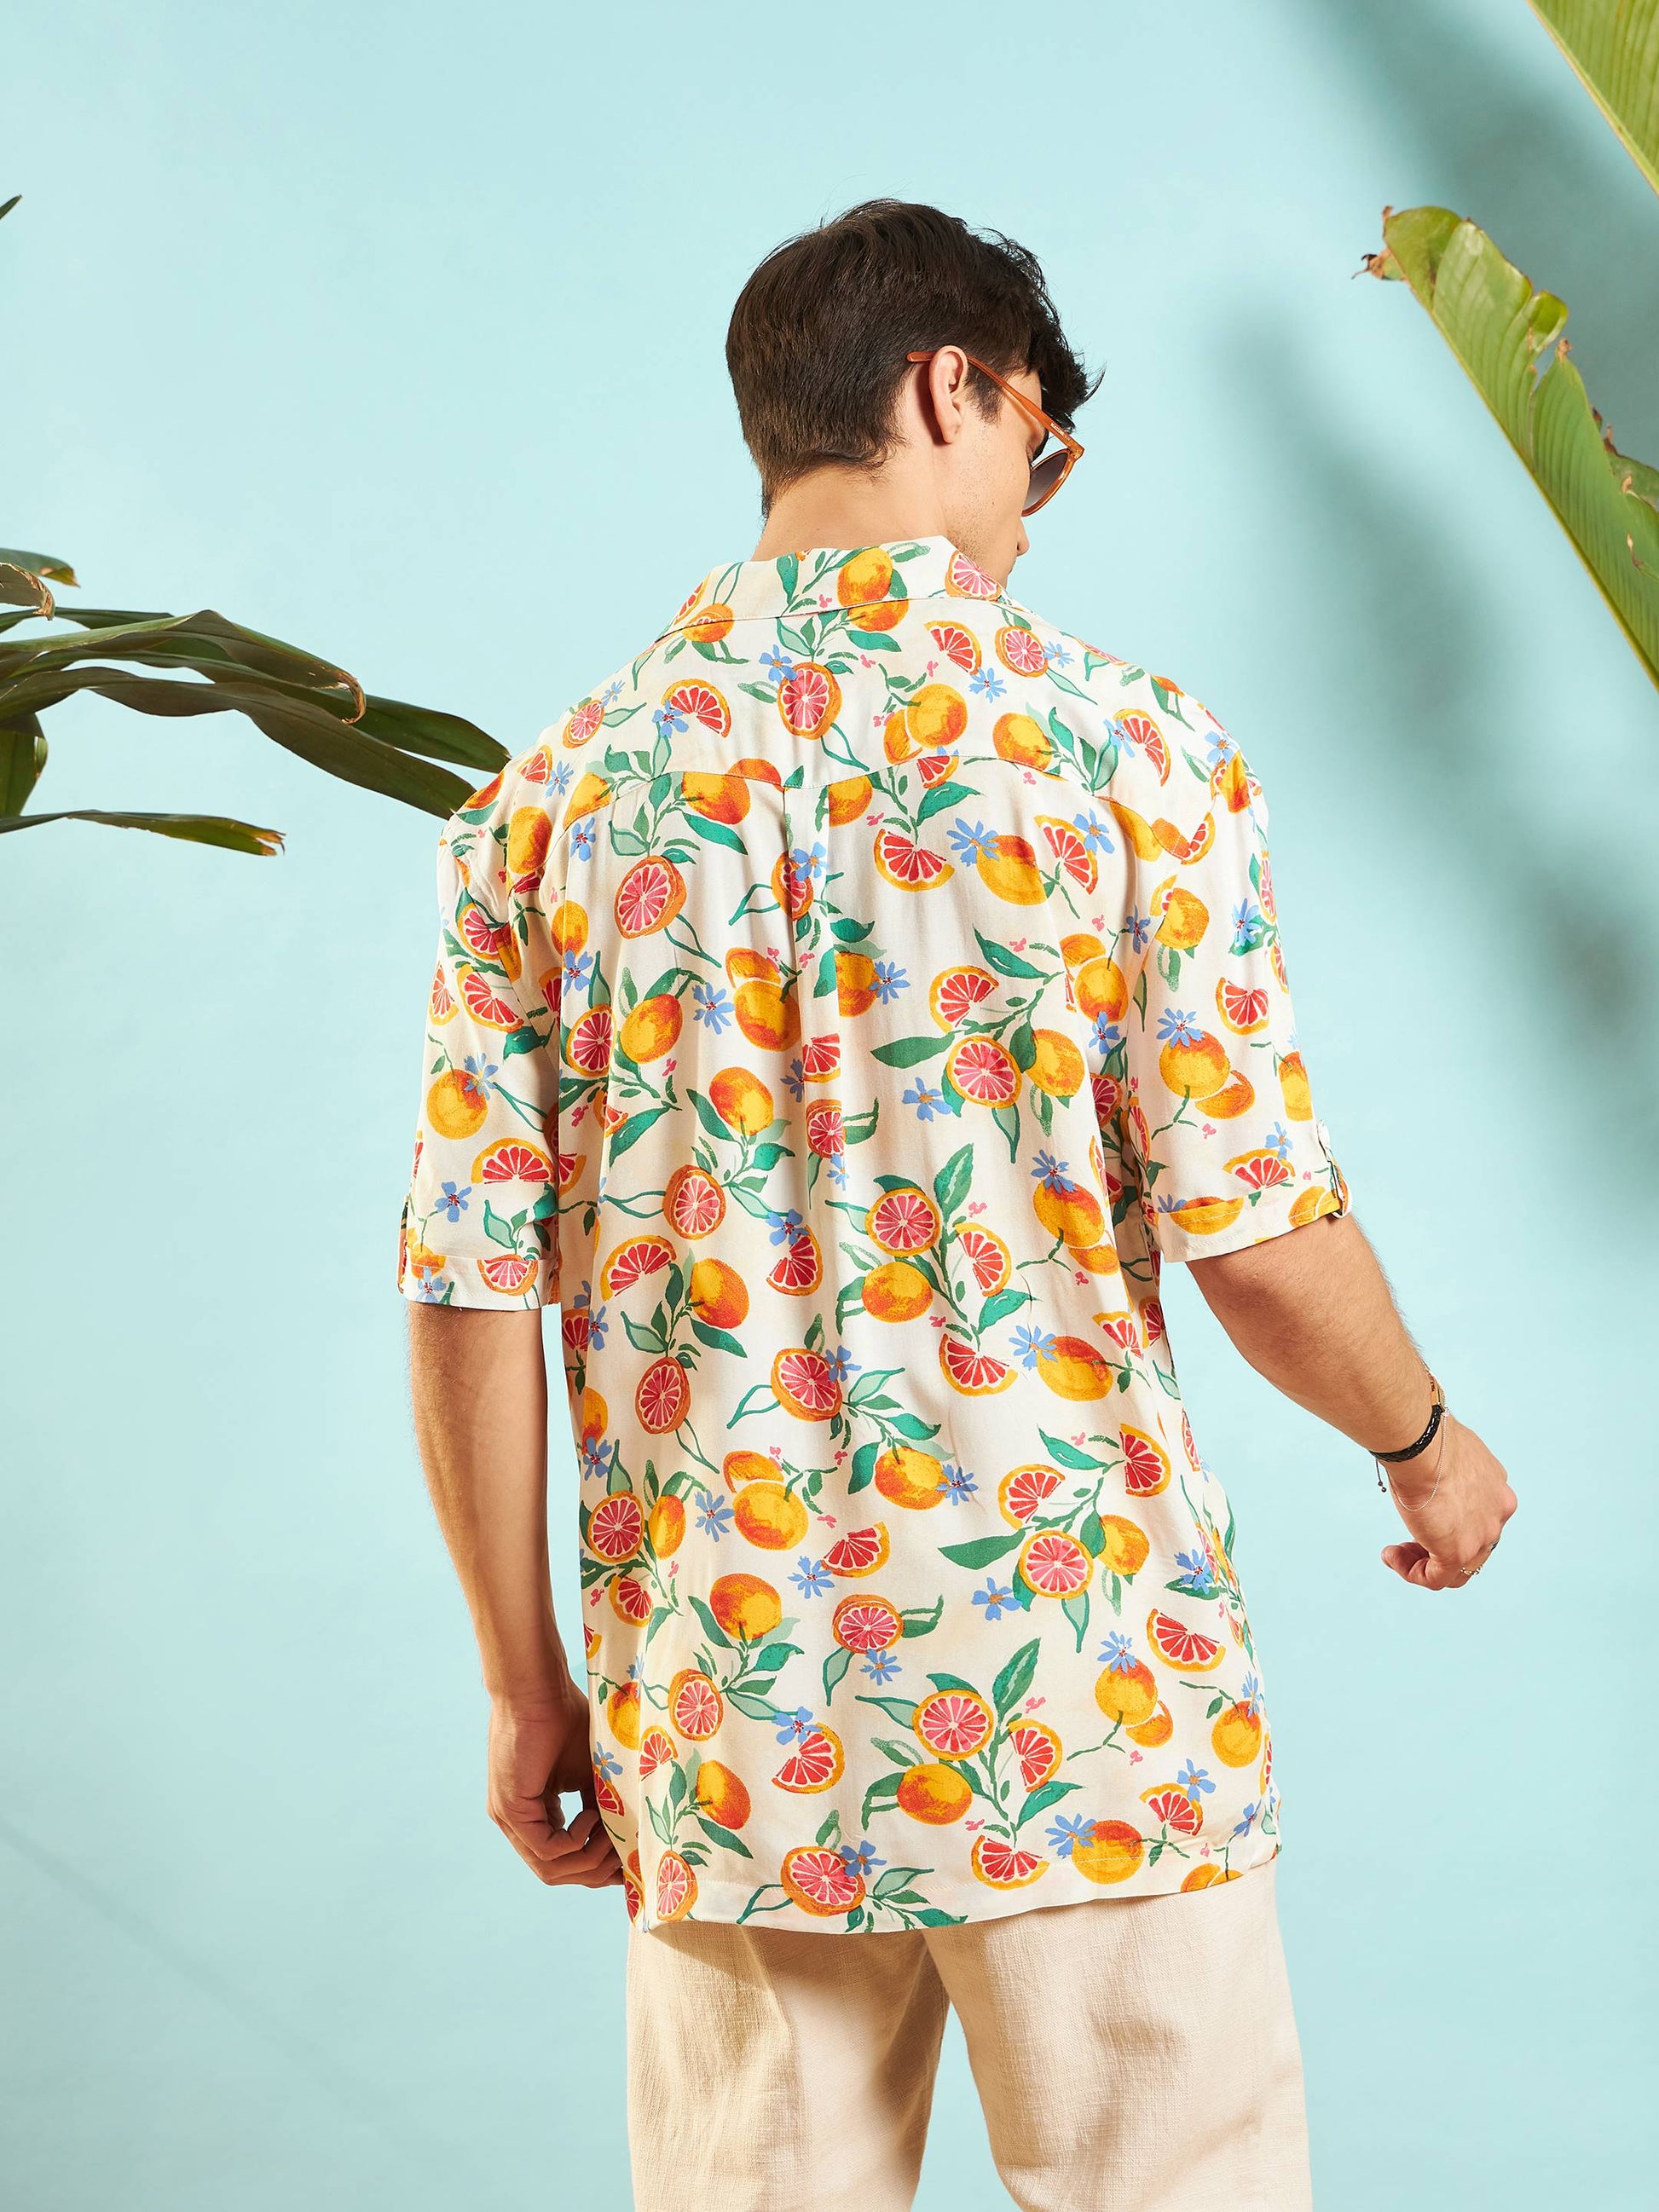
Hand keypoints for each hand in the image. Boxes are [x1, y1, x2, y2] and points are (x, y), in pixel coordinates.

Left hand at [487, 1677, 623, 1888]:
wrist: (539, 1688)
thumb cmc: (566, 1719)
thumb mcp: (591, 1773)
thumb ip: (600, 1807)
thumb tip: (626, 1840)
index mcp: (533, 1813)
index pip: (561, 1860)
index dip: (595, 1869)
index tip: (628, 1864)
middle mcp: (517, 1822)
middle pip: (556, 1873)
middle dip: (595, 1872)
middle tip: (627, 1859)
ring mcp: (509, 1819)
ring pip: (550, 1868)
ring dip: (590, 1859)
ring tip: (614, 1836)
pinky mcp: (509, 1809)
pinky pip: (546, 1848)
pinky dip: (575, 1841)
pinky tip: (592, 1817)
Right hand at [1381, 1415, 1515, 1589]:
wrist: (1423, 1443)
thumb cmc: (1426, 1437)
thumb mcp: (1444, 1450)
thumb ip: (1444, 1466)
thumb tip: (1426, 1464)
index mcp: (1497, 1488)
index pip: (1479, 1518)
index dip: (1451, 1523)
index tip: (1424, 1516)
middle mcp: (1497, 1515)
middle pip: (1472, 1546)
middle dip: (1439, 1546)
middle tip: (1409, 1541)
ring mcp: (1481, 1536)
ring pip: (1457, 1568)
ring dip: (1423, 1563)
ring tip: (1396, 1553)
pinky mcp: (1458, 1553)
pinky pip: (1436, 1578)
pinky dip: (1411, 1572)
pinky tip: (1391, 1556)